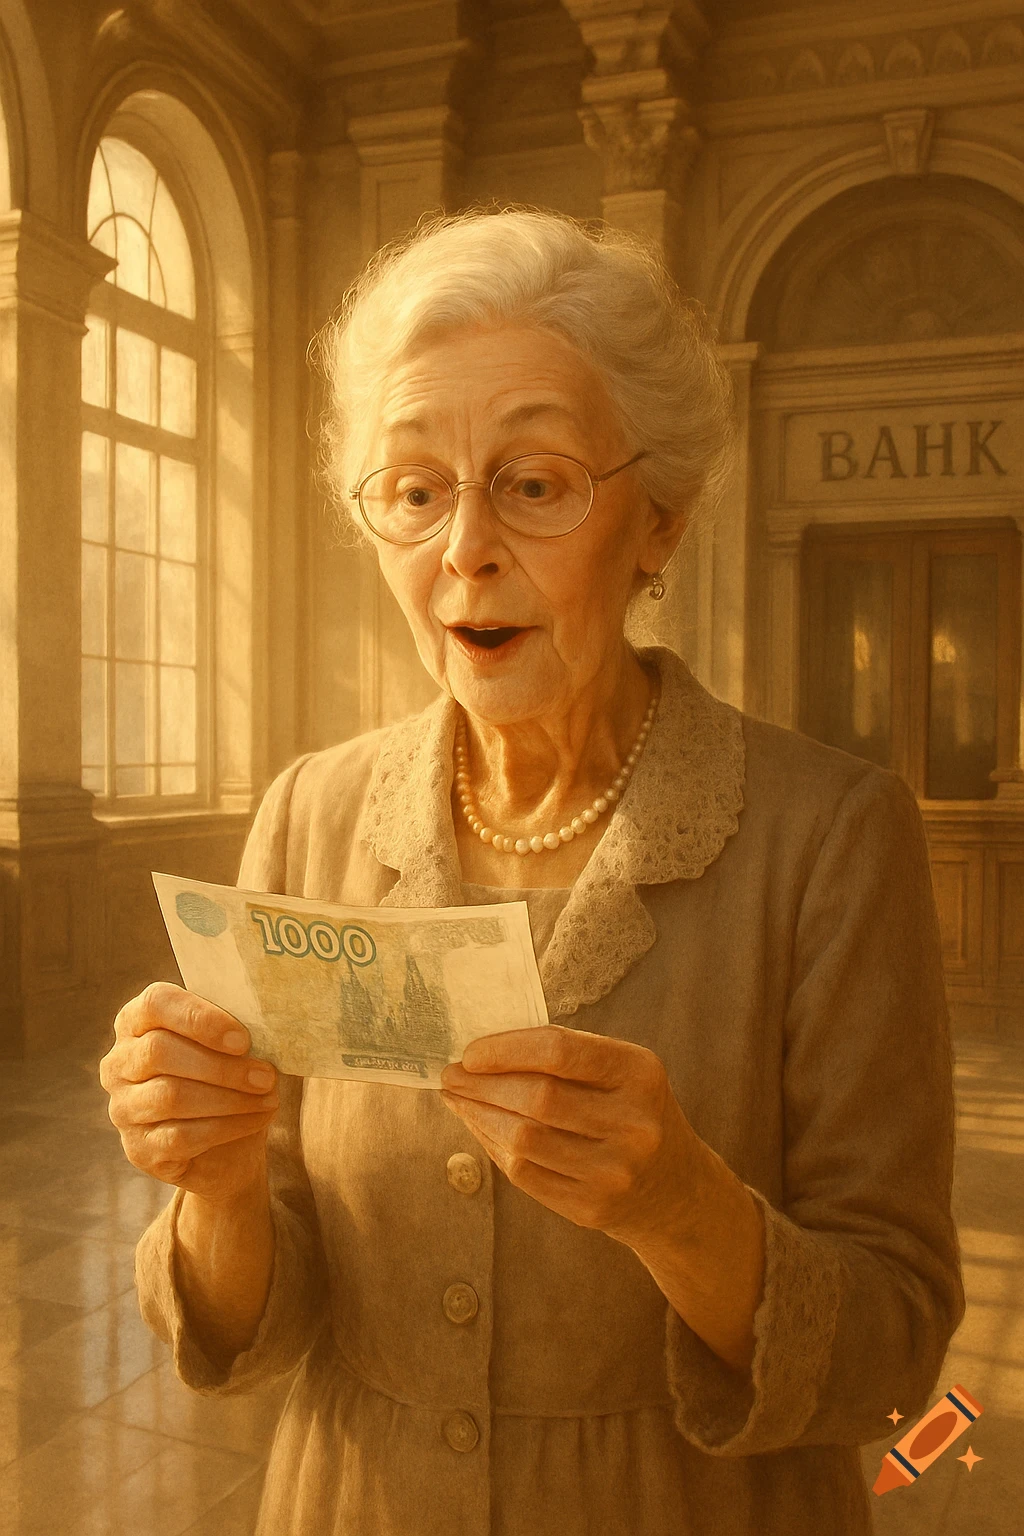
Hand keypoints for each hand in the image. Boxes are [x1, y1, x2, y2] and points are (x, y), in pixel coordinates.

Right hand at [100, 981, 278, 1205]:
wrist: (227, 1145)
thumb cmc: (228, 1078)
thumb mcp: (229, 1046)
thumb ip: (232, 1029)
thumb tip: (264, 1024)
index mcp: (137, 1021)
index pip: (156, 1003)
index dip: (199, 1018)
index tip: (243, 1039)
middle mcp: (119, 1063)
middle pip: (159, 1051)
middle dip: (221, 1065)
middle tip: (266, 1076)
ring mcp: (123, 1108)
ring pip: (171, 1096)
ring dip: (229, 1098)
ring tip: (268, 1097)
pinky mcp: (139, 1149)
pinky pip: (181, 1137)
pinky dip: (227, 1127)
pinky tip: (257, 1119)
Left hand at [440, 1025, 701, 1249]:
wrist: (675, 1190)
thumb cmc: (631, 1114)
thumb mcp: (619, 1074)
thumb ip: (562, 1058)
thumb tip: (478, 1054)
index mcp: (639, 1073)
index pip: (559, 1050)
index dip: (505, 1049)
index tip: (470, 1052)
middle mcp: (634, 1123)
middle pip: (537, 1098)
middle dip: (481, 1084)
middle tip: (450, 1076)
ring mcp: (614, 1172)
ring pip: (523, 1139)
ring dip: (479, 1115)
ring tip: (458, 1099)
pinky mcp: (592, 1208)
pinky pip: (524, 1174)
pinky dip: (493, 1146)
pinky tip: (482, 1128)